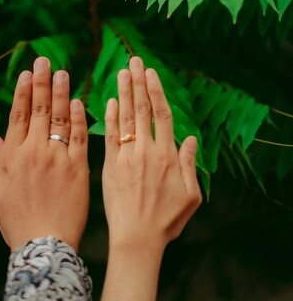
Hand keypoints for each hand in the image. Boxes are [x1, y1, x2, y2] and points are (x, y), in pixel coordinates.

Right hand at [0, 56, 88, 251]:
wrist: (45, 244)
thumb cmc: (17, 220)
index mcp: (14, 155)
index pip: (18, 115)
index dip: (23, 92)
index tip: (26, 73)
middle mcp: (35, 151)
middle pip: (39, 110)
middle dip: (41, 83)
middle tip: (44, 61)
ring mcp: (58, 158)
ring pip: (60, 118)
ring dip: (61, 93)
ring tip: (62, 73)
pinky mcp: (78, 168)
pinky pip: (80, 137)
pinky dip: (79, 118)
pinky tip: (79, 101)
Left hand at [102, 56, 201, 252]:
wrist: (137, 239)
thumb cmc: (166, 220)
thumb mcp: (190, 195)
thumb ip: (191, 165)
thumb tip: (193, 140)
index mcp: (168, 156)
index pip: (162, 115)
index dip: (156, 91)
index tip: (151, 72)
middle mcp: (147, 151)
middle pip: (142, 110)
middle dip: (138, 83)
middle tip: (133, 61)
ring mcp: (127, 157)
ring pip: (125, 118)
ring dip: (123, 93)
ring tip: (121, 72)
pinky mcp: (110, 166)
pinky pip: (109, 137)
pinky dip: (109, 117)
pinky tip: (108, 100)